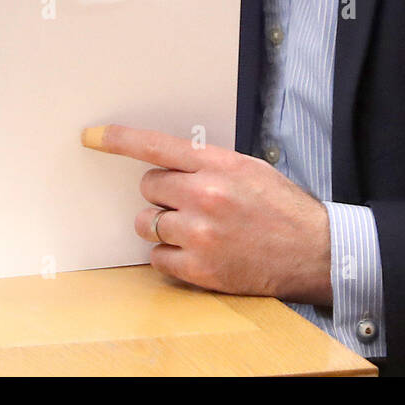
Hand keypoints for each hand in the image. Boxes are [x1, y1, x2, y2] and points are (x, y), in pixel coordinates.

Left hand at [81, 124, 332, 304]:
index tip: (91, 136)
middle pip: (148, 187)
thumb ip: (207, 164)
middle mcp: (204, 196)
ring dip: (164, 226)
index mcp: (217, 165)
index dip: (118, 140)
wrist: (313, 250)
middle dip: (163, 194)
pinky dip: (171, 256)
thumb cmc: (281, 207)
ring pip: (148, 224)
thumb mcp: (248, 168)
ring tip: (196, 229)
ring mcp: (199, 235)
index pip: (156, 146)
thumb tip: (170, 163)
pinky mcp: (199, 269)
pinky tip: (198, 252)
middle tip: (190, 202)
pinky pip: (157, 258)